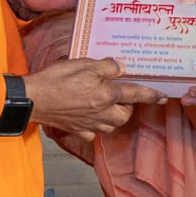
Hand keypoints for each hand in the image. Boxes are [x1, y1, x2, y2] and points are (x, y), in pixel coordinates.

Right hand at [24, 57, 164, 140]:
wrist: (32, 99)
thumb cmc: (56, 79)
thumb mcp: (84, 63)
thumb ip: (107, 66)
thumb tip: (122, 68)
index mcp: (106, 95)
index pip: (135, 94)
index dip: (150, 95)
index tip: (163, 96)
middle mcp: (100, 113)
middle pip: (124, 115)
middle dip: (127, 107)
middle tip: (121, 95)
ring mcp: (88, 124)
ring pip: (110, 126)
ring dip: (113, 117)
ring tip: (106, 105)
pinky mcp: (75, 129)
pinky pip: (92, 133)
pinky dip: (95, 127)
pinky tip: (89, 117)